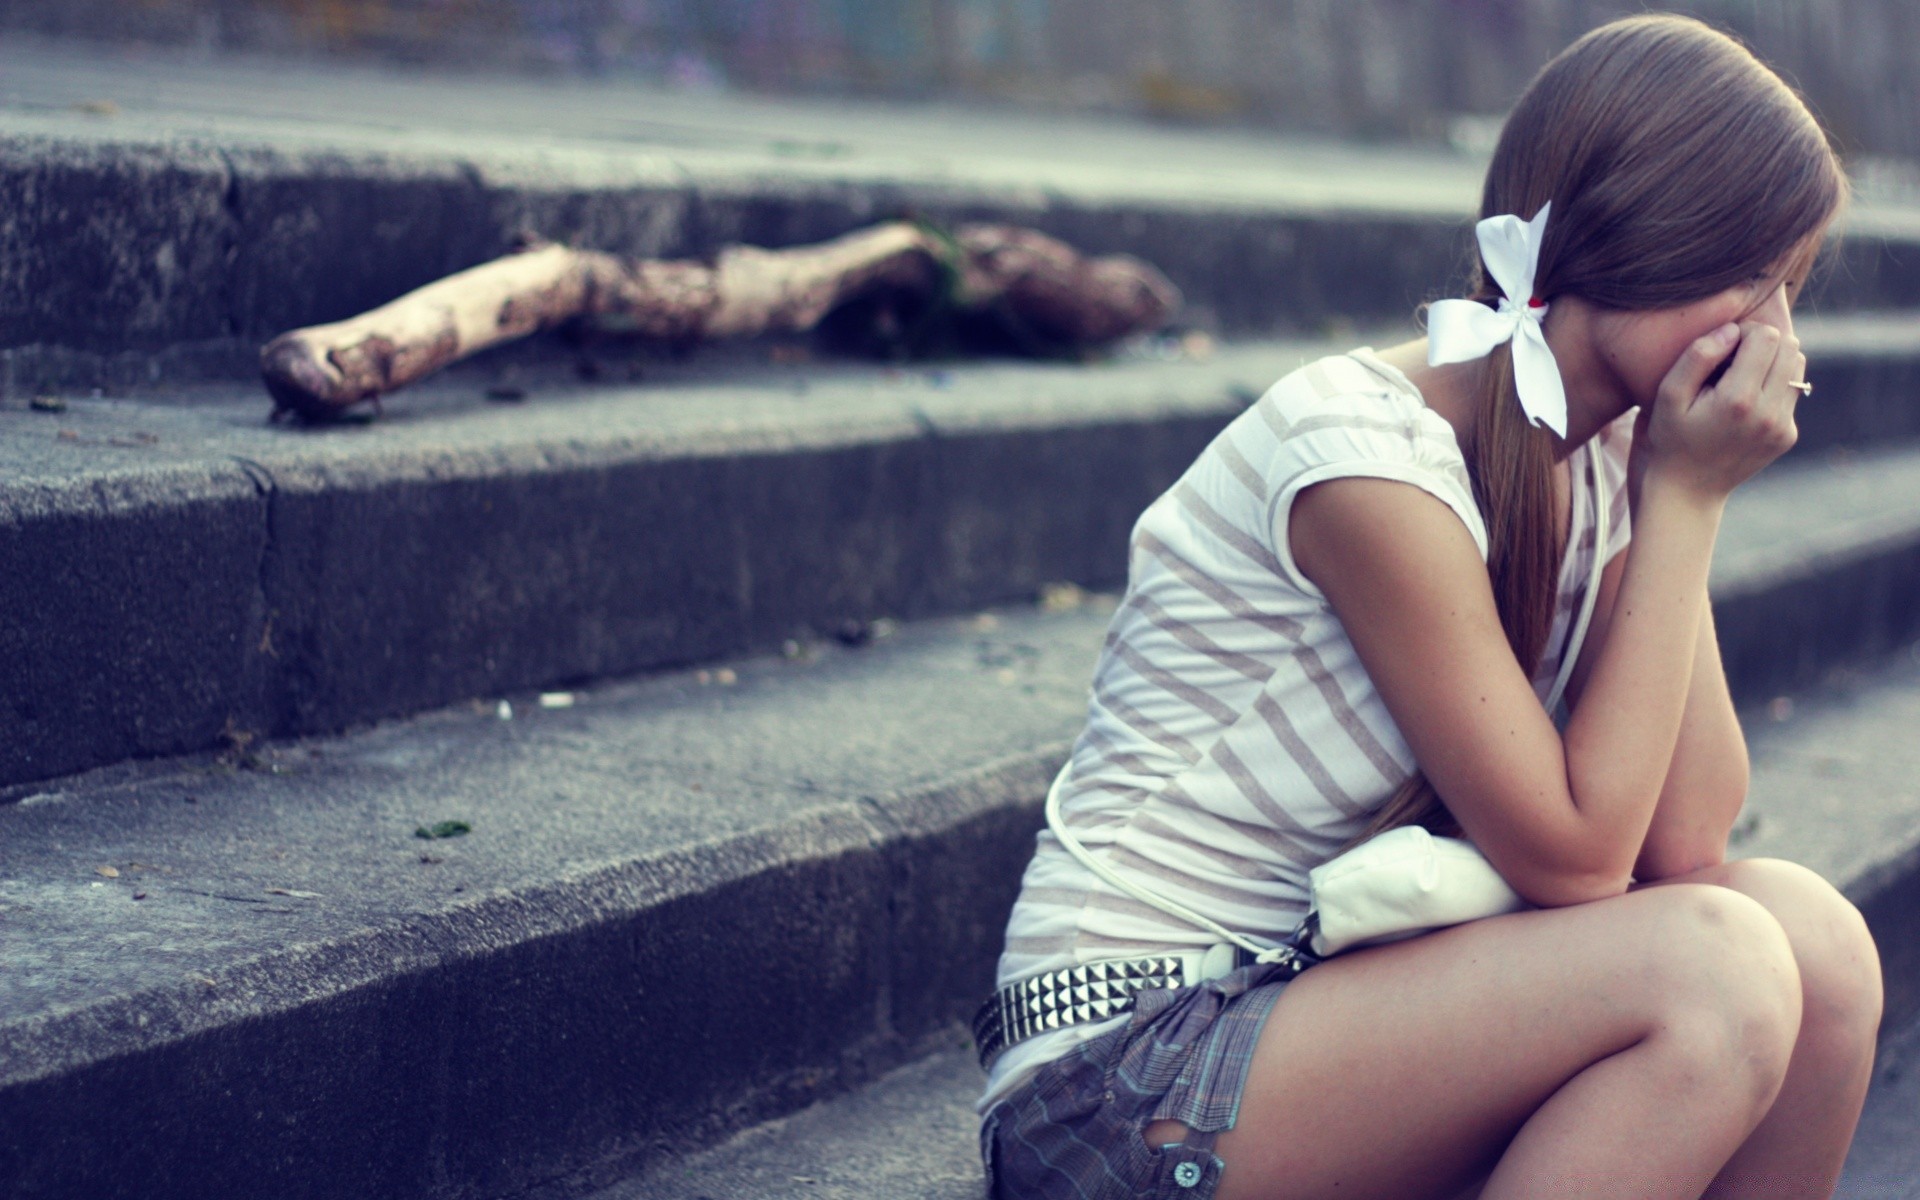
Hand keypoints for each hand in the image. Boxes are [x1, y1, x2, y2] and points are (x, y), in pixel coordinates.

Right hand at [1640, 320, 1803, 502]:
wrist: (1688, 490)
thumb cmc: (1671, 438)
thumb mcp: (1668, 396)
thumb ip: (1697, 357)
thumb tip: (1731, 331)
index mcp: (1738, 399)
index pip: (1766, 337)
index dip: (1745, 331)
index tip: (1723, 345)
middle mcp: (1768, 413)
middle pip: (1790, 347)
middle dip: (1763, 343)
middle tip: (1734, 357)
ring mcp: (1782, 426)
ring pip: (1798, 367)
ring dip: (1773, 362)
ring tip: (1742, 376)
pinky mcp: (1787, 436)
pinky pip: (1792, 392)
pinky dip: (1773, 387)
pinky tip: (1745, 403)